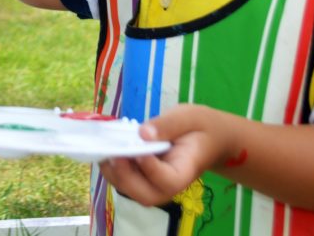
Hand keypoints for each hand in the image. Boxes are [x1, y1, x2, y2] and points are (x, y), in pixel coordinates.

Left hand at [100, 105, 232, 206]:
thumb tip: (142, 134)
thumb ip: (168, 125)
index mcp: (186, 170)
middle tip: (113, 154)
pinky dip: (114, 169)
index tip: (139, 151)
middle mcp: (170, 184)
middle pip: (147, 195)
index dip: (151, 170)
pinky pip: (127, 180)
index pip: (168, 180)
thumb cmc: (201, 126)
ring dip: (115, 174)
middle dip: (126, 178)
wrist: (209, 137)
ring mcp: (156, 183)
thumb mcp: (188, 117)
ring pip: (133, 191)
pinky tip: (107, 149)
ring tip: (104, 151)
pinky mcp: (146, 177)